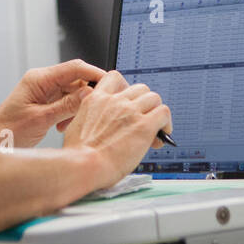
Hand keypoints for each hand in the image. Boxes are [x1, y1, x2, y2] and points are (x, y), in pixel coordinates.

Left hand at [0, 59, 104, 148]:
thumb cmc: (8, 131)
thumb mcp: (41, 119)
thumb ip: (67, 106)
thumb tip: (90, 94)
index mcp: (39, 79)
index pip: (74, 68)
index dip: (94, 74)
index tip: (110, 84)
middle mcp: (42, 81)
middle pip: (75, 80)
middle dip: (85, 96)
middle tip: (94, 111)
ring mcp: (43, 91)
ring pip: (72, 92)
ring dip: (76, 108)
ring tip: (69, 125)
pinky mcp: (44, 102)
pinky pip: (65, 102)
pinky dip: (69, 113)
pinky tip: (63, 127)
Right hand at [62, 70, 171, 187]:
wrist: (82, 165)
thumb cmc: (78, 155)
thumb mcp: (77, 126)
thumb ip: (92, 118)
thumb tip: (103, 126)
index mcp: (96, 100)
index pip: (115, 78)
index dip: (126, 88)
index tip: (129, 101)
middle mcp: (114, 101)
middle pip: (140, 88)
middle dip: (144, 103)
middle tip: (144, 120)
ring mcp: (130, 111)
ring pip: (154, 98)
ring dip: (156, 111)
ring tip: (155, 129)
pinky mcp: (144, 126)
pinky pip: (164, 113)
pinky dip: (166, 123)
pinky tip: (160, 137)